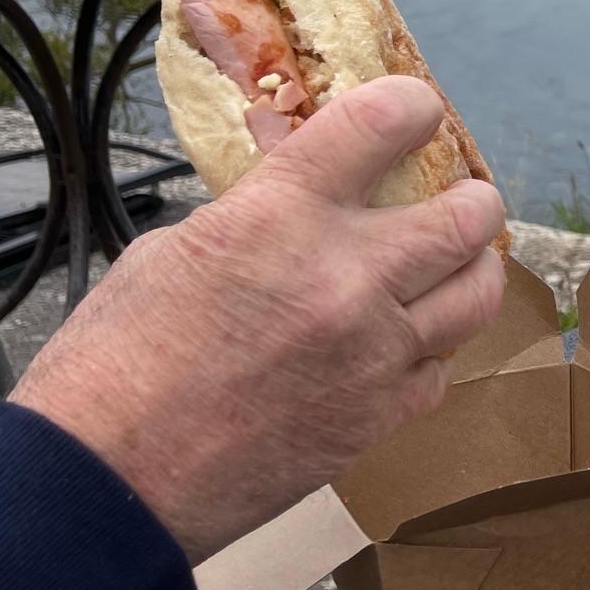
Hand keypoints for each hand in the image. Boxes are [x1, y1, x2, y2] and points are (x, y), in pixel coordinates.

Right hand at [11, 75, 506, 563]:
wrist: (108, 483)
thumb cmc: (115, 367)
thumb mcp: (175, 252)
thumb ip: (258, 217)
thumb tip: (302, 201)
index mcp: (281, 216)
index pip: (383, 122)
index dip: (411, 107)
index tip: (415, 114)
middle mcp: (346, 276)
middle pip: (468, 216)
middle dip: (470, 200)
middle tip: (457, 201)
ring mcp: (374, 350)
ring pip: (480, 293)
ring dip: (471, 271)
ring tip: (451, 267)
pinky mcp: (380, 416)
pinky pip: (444, 368)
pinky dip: (433, 350)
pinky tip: (407, 344)